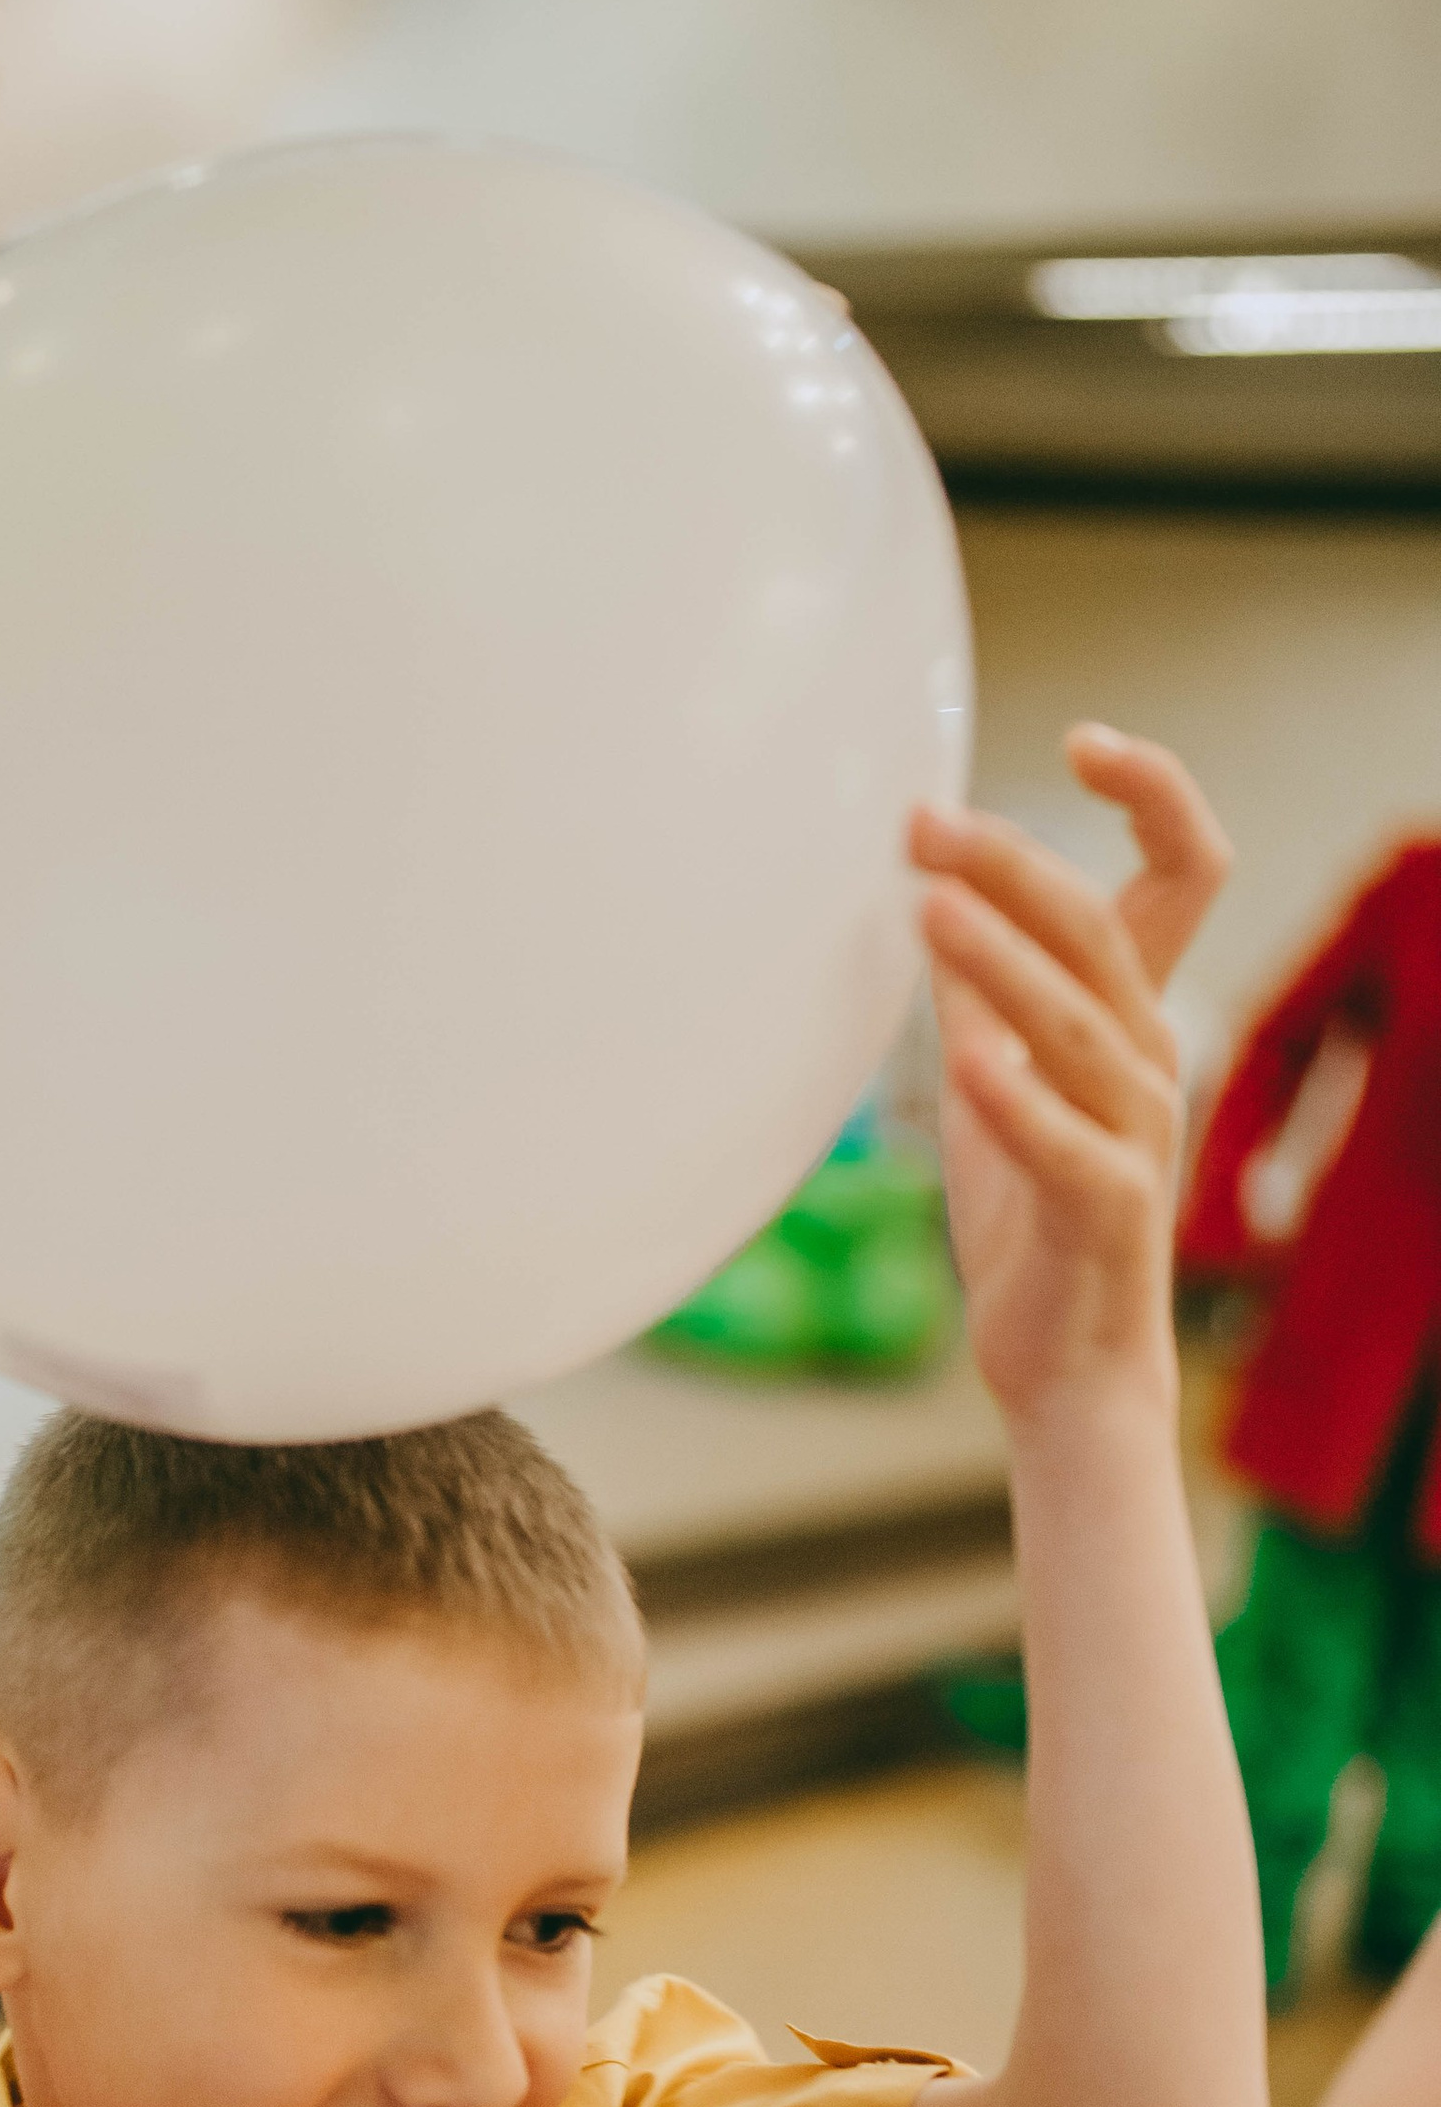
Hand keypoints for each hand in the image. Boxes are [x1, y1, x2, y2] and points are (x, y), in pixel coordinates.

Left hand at [911, 726, 1230, 1424]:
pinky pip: (1069, 1149)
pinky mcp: (1108, 1214)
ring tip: (929, 907)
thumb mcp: (990, 1085)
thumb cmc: (1031, 1224)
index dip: (1153, 793)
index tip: (1082, 737)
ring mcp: (1136, 1137)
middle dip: (1015, 863)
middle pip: (1104, 927)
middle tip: (922, 823)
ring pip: (1082, 1024)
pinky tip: (966, 1064)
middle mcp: (1148, 1059)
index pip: (1183, 871)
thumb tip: (933, 898)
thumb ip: (975, 997)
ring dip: (1004, 962)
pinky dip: (1018, 1105)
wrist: (1062, 1369)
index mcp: (1129, 1016)